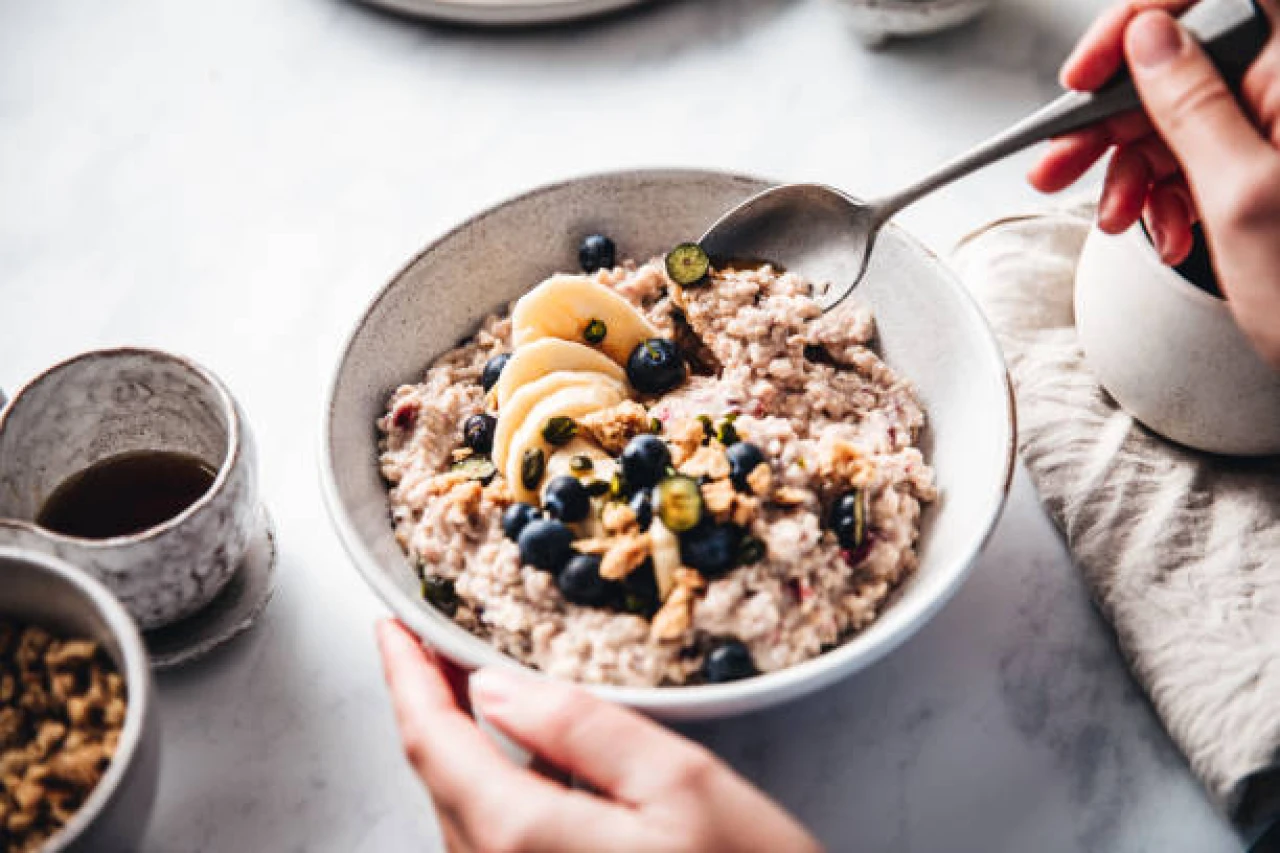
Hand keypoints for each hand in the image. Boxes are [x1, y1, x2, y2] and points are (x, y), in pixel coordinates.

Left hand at [376, 620, 822, 852]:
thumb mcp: (680, 785)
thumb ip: (581, 729)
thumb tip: (495, 689)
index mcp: (522, 838)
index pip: (432, 741)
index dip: (406, 674)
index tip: (394, 625)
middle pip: (439, 777)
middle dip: (429, 701)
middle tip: (434, 640)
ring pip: (461, 810)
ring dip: (457, 742)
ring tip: (467, 684)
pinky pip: (492, 841)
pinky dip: (488, 784)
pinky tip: (517, 756)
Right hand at [1029, 0, 1279, 369]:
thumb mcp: (1242, 195)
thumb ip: (1192, 105)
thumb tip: (1148, 39)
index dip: (1142, 15)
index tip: (1092, 67)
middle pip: (1180, 60)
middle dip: (1112, 115)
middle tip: (1059, 159)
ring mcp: (1278, 128)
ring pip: (1176, 116)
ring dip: (1129, 167)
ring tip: (1112, 216)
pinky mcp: (1266, 164)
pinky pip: (1195, 156)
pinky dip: (1163, 192)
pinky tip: (1161, 227)